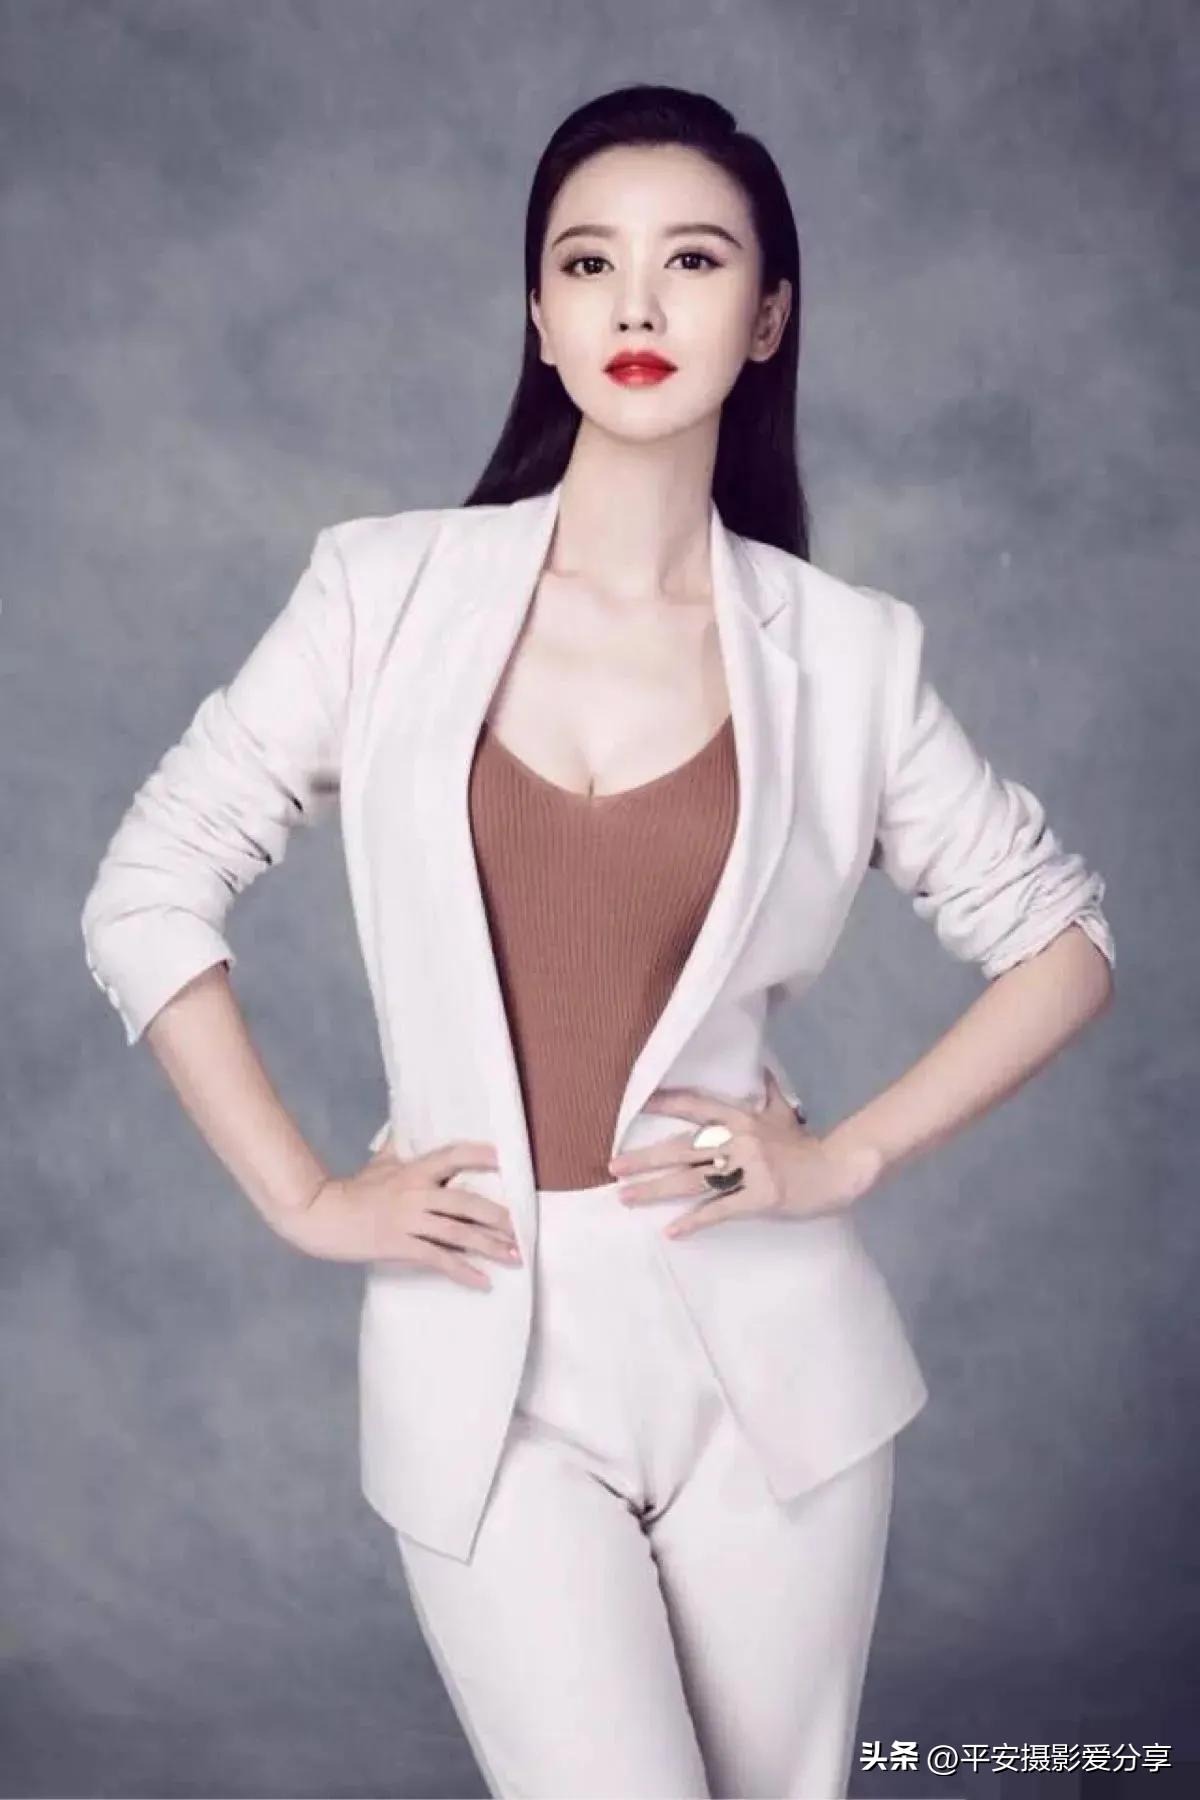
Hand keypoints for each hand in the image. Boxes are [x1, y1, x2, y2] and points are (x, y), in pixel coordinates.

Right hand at [269, 1139, 520, 1287]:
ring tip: (514, 1256)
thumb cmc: (353, 1188)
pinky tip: (483, 1282)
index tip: (505, 1160)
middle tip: (523, 1228)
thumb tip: (408, 1119)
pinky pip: (439, 1260)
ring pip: (458, 1233)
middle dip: (498, 1217)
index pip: (453, 1156)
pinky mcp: (401, 1246)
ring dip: (489, 1246)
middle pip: (466, 1202)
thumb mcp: (380, 1161)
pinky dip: (463, 1272)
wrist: (322, 1216)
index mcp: (413, 1170)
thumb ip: (400, 1143)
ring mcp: (409, 1220)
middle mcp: (416, 1193)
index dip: (480, 1155)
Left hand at [609, 1068, 883, 1238]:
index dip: (665, 1105)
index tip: (634, 1107)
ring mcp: (750, 1168)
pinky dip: (694, 1222)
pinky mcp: (760, 1197)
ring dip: (656, 1189)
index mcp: (742, 1118)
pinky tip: (672, 1231)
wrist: (839, 1169)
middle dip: (645, 1158)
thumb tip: (764, 1070)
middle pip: (683, 1149)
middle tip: (613, 1166)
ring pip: (693, 1180)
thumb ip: (769, 1093)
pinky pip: (720, 1210)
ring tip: (626, 1196)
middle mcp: (741, 1139)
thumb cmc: (806, 1145)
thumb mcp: (785, 1113)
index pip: (696, 1107)